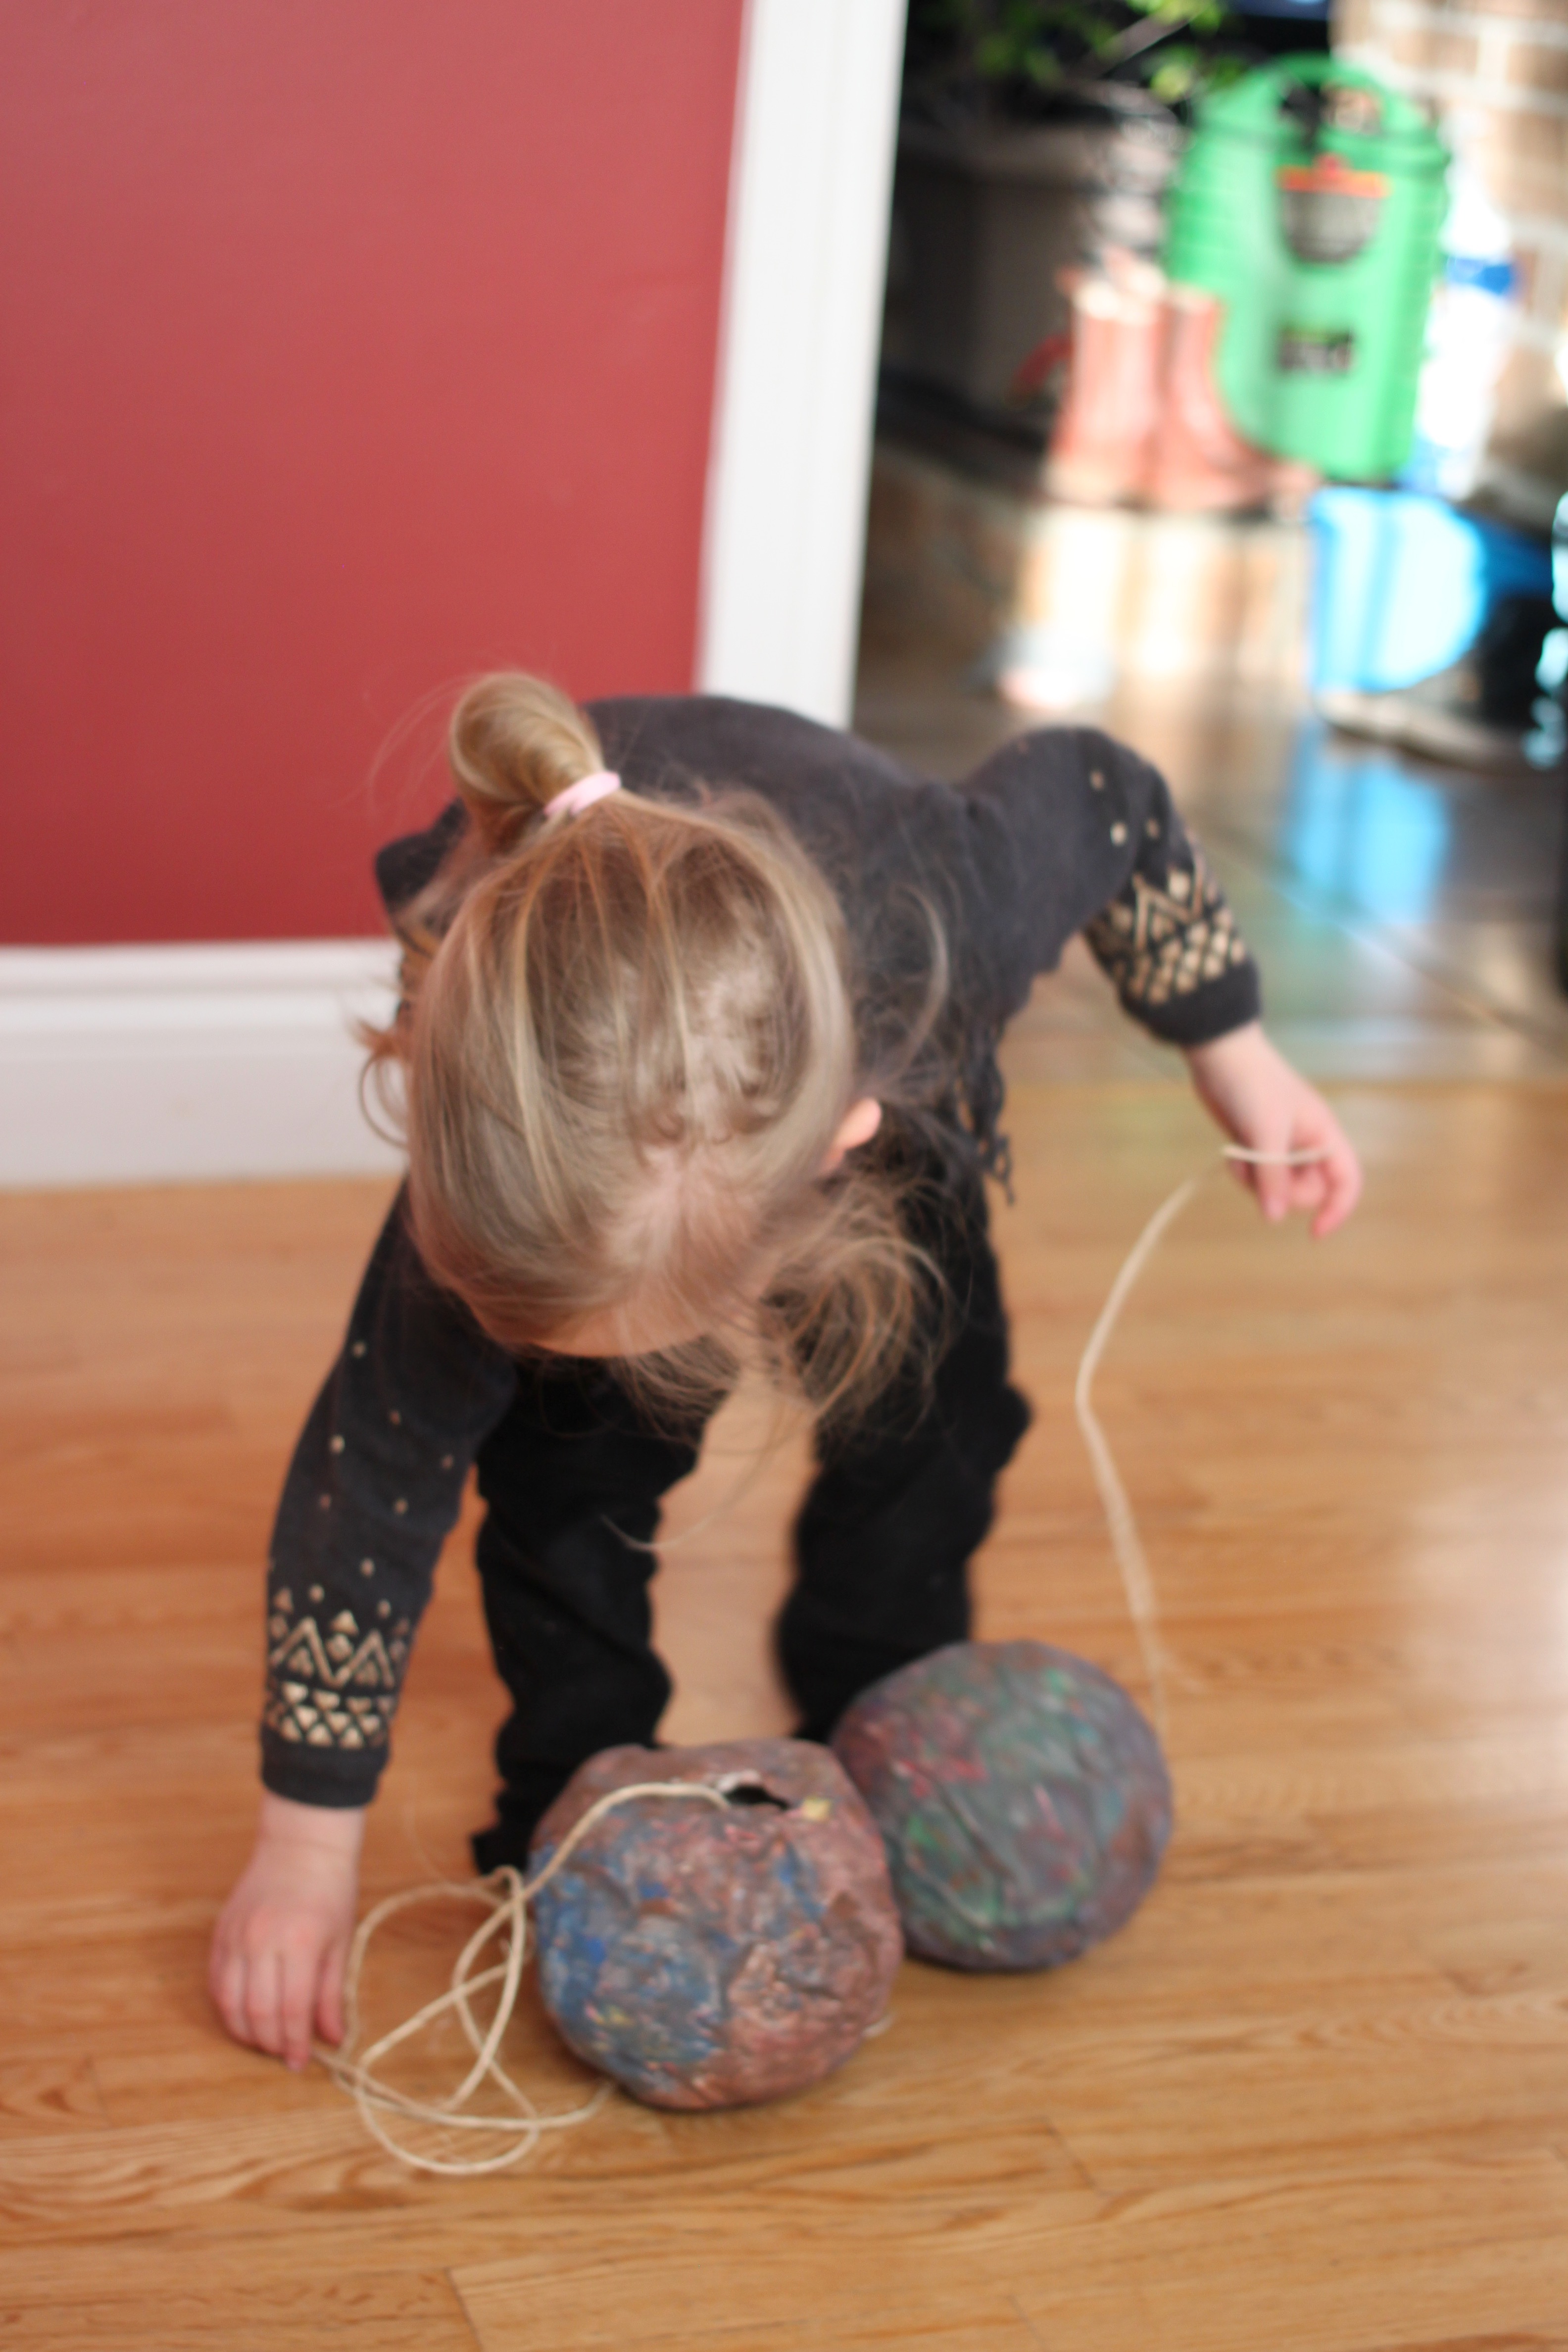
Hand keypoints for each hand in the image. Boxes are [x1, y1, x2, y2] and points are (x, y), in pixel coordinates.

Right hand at [210, 1793, 365, 2070]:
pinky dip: (227, 2006)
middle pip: (257, 2012)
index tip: (301, 2062)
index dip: (294, 2043)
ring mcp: (236, 1935)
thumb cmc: (331, 1889)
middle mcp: (262, 1940)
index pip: (290, 2010)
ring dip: (244, 2031)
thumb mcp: (341, 1940)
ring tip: (263, 2041)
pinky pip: (215, 1981)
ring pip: (228, 2002)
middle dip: (269, 2043)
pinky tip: (242, 2015)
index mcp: (300, 1942)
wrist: (302, 1843)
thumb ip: (331, 1993)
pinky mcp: (220, 1931)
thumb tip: (331, 2038)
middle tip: (283, 2054)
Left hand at [1183, 1022, 1361, 1237]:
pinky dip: (1244, 1174)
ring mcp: (1281, 1147)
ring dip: (1257, 1184)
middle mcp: (1307, 1144)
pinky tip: (1232, 1155)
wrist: (1219, 1056)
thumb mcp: (1265, 1131)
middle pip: (1308, 1193)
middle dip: (1282, 1193)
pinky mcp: (1257, 1148)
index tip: (1313, 1233)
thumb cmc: (1251, 1084)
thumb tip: (1274, 1217)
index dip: (1337, 1210)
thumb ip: (1272, 1175)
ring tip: (1240, 1160)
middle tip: (1260, 1176)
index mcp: (1324, 1135)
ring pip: (1278, 1190)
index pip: (1347, 1181)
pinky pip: (1257, 1179)